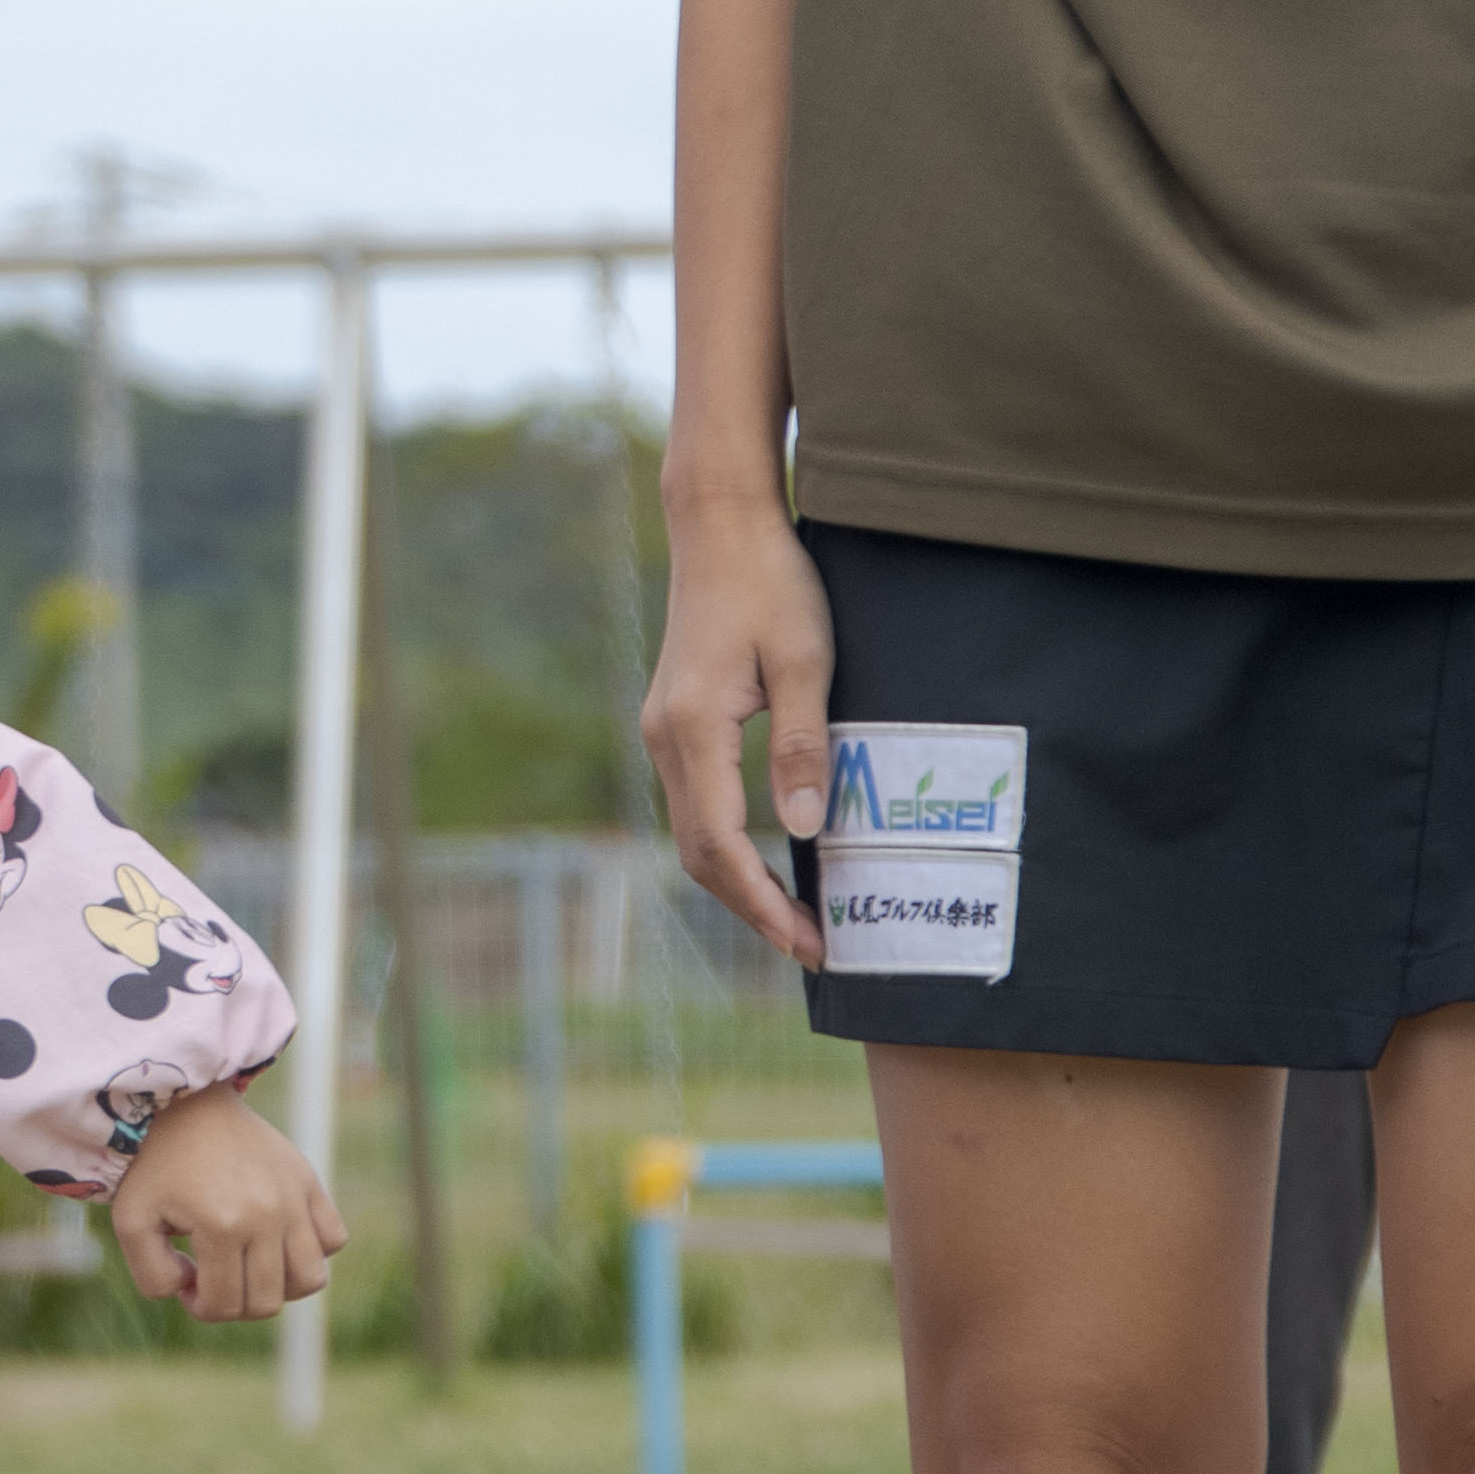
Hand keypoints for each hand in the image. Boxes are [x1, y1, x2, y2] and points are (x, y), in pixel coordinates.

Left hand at [108, 1082, 344, 1320]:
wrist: (185, 1103)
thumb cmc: (153, 1165)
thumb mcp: (131, 1221)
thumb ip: (152, 1276)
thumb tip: (194, 1288)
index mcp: (222, 1226)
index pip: (226, 1305)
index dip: (201, 1308)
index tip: (186, 1282)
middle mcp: (267, 1215)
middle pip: (267, 1302)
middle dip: (234, 1303)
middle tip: (211, 1274)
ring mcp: (294, 1198)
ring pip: (310, 1279)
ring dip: (277, 1286)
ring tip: (248, 1265)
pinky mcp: (308, 1181)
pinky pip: (333, 1239)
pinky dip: (310, 1251)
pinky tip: (274, 1239)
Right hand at [642, 492, 830, 967]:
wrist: (720, 525)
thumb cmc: (772, 583)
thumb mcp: (807, 660)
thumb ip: (803, 747)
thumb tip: (804, 831)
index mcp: (694, 730)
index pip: (723, 845)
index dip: (764, 903)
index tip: (809, 942)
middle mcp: (665, 739)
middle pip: (698, 855)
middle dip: (752, 909)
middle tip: (812, 947)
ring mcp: (662, 732)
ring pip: (691, 835)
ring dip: (738, 883)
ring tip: (794, 918)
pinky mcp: (674, 723)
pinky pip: (694, 806)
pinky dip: (727, 847)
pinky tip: (769, 857)